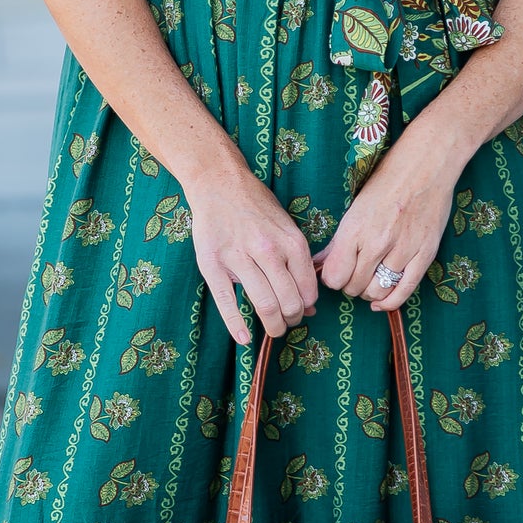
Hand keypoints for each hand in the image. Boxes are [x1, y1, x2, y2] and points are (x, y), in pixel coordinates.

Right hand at [188, 168, 318, 343]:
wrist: (219, 183)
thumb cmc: (256, 206)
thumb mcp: (286, 228)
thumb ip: (298, 263)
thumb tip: (310, 303)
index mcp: (291, 242)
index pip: (307, 290)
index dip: (306, 307)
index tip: (300, 311)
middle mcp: (268, 250)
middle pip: (288, 302)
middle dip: (290, 320)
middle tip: (286, 323)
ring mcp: (239, 258)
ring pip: (264, 304)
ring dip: (272, 326)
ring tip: (272, 329)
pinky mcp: (213, 264)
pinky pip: (227, 301)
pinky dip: (236, 325)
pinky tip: (243, 339)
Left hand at [316, 124, 465, 311]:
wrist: (426, 164)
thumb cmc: (387, 179)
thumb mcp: (355, 206)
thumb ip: (338, 239)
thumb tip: (320, 262)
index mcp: (355, 228)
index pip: (334, 276)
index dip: (332, 279)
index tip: (336, 272)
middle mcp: (377, 242)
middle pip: (354, 286)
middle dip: (349, 285)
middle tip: (353, 276)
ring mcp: (403, 250)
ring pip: (377, 291)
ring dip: (369, 292)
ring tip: (368, 282)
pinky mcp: (425, 254)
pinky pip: (405, 290)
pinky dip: (390, 302)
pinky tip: (381, 302)